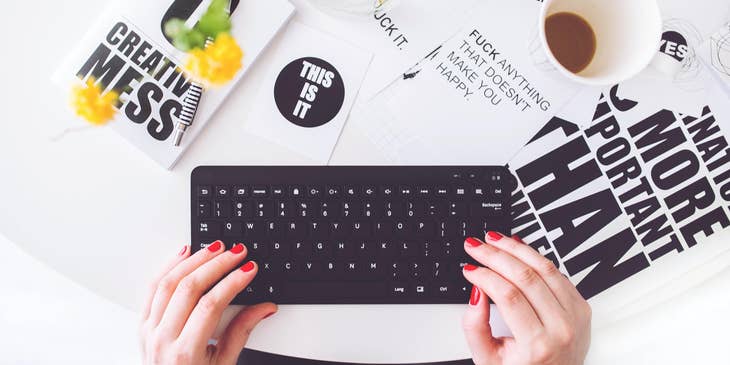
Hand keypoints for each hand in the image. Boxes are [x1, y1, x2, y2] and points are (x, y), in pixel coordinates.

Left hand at [140, 241, 276, 364]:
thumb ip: (242, 333)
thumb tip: (264, 307)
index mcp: (185, 352)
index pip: (210, 305)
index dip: (232, 282)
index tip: (248, 269)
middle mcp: (163, 339)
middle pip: (188, 288)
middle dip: (216, 264)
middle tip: (236, 253)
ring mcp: (150, 330)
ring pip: (168, 283)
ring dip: (193, 261)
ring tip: (215, 249)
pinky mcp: (143, 324)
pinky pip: (153, 288)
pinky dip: (169, 267)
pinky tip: (184, 254)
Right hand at [461, 233, 590, 364]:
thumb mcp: (488, 359)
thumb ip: (475, 326)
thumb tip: (476, 291)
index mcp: (537, 346)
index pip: (508, 296)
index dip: (485, 276)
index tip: (470, 268)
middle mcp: (561, 329)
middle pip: (526, 277)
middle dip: (495, 255)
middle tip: (476, 246)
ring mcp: (576, 317)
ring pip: (544, 268)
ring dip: (516, 249)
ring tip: (494, 240)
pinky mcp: (582, 307)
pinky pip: (557, 273)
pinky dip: (536, 256)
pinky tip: (518, 248)